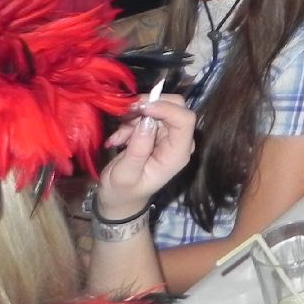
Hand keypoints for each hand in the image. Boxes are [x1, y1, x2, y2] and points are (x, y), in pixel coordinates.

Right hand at [97, 95, 196, 216]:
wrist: (119, 198)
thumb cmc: (122, 192)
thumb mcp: (125, 175)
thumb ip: (137, 149)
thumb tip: (147, 121)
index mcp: (178, 154)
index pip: (185, 120)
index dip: (166, 108)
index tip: (141, 107)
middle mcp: (178, 141)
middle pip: (176, 107)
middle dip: (150, 105)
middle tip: (125, 114)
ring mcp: (168, 135)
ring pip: (159, 108)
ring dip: (135, 116)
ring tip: (118, 138)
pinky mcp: (157, 132)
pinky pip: (147, 115)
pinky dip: (131, 121)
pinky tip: (117, 139)